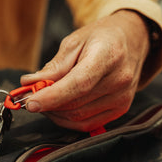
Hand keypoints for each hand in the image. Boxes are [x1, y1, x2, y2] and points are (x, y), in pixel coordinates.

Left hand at [21, 10, 149, 131]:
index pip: (79, 84)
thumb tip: (30, 83)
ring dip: (55, 113)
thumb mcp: (74, 42)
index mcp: (108, 56)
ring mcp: (122, 98)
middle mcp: (119, 80)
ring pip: (79, 118)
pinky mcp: (120, 109)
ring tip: (44, 100)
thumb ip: (54, 66)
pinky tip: (58, 108)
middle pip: (76, 104)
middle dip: (48, 105)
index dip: (52, 97)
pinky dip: (67, 120)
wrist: (131, 41)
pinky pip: (87, 124)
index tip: (30, 103)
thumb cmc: (101, 38)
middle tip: (30, 98)